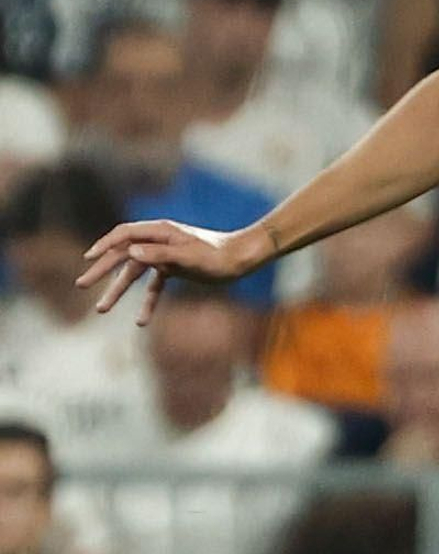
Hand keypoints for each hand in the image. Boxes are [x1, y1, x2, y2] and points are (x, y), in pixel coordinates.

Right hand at [76, 219, 272, 325]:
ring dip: (119, 290)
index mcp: (159, 232)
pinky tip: (141, 321)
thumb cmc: (217, 256)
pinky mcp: (174, 268)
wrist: (241, 260)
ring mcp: (165, 255)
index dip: (104, 245)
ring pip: (135, 273)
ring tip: (101, 309)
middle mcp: (158, 241)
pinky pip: (154, 286)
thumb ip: (159, 255)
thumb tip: (130, 253)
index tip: (88, 259)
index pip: (123, 235)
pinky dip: (147, 301)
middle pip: (123, 255)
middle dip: (102, 270)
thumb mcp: (188, 257)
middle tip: (81, 285)